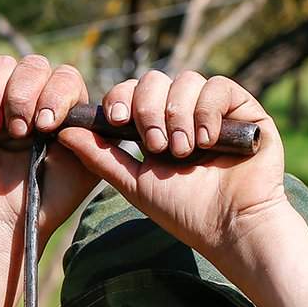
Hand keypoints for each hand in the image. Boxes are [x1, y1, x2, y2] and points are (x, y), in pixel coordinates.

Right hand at [0, 54, 99, 250]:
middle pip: (34, 65)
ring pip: (4, 65)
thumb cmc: (48, 199)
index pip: (66, 77)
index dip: (56, 94)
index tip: (46, 126)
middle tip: (19, 132)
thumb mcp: (85, 170)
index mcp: (64, 109)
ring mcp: (3, 100)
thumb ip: (98, 139)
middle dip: (25, 95)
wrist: (5, 221)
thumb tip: (99, 111)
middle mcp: (36, 98)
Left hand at [52, 70, 289, 261]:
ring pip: (186, 80)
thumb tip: (63, 130)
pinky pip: (219, 86)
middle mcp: (184, 113)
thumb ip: (100, 157)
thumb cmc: (183, 210)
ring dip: (178, 115)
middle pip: (155, 80)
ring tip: (184, 152)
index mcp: (156, 126)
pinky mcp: (244, 109)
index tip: (116, 120)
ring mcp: (214, 109)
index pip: (132, 92)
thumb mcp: (134, 183)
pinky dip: (207, 110)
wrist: (229, 226)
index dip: (121, 98)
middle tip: (156, 146)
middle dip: (149, 109)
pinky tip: (206, 140)